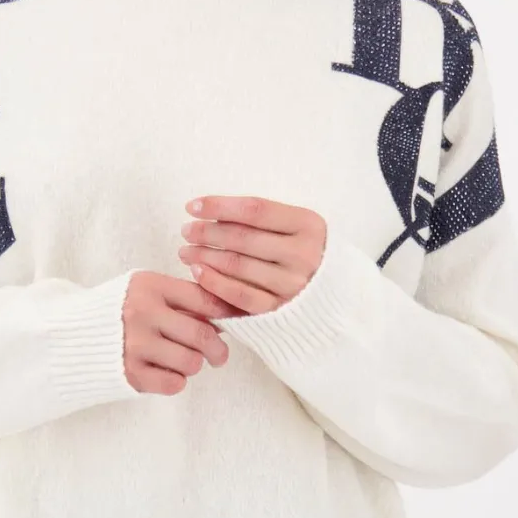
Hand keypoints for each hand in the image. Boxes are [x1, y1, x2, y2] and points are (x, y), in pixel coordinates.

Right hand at [122, 270, 240, 394]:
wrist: (71, 339)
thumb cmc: (118, 314)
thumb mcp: (145, 292)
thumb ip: (181, 300)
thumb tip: (229, 314)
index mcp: (149, 286)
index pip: (204, 299)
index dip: (227, 314)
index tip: (233, 324)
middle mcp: (142, 313)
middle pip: (202, 334)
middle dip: (218, 350)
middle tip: (218, 356)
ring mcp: (134, 344)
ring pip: (192, 362)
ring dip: (193, 365)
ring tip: (182, 361)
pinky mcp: (130, 373)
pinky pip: (174, 384)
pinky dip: (176, 381)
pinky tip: (165, 373)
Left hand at [177, 195, 326, 312]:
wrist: (332, 299)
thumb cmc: (304, 255)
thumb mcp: (296, 229)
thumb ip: (264, 220)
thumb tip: (213, 212)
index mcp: (308, 225)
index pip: (255, 210)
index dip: (219, 206)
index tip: (192, 206)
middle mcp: (303, 255)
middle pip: (243, 238)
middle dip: (207, 233)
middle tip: (186, 230)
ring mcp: (292, 285)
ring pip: (238, 265)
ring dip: (205, 256)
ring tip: (186, 251)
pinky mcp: (279, 311)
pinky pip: (239, 295)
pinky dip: (214, 283)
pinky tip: (197, 272)